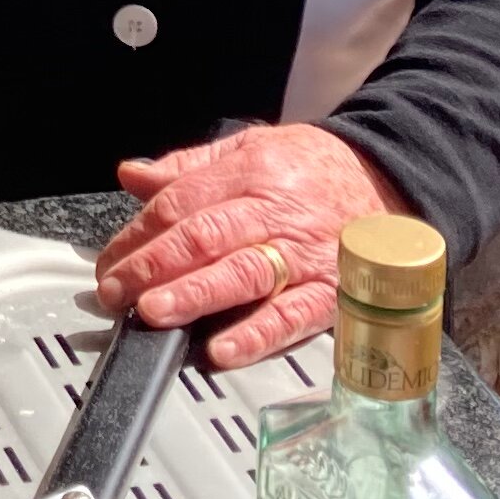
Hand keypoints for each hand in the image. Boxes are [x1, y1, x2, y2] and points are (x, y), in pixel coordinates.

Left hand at [92, 123, 407, 368]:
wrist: (390, 178)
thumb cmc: (314, 169)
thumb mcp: (251, 148)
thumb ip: (189, 168)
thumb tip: (132, 175)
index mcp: (251, 172)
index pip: (181, 202)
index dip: (138, 234)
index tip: (109, 261)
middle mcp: (275, 212)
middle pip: (206, 236)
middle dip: (154, 266)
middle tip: (117, 290)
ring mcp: (304, 254)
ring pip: (244, 274)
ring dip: (195, 296)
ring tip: (155, 312)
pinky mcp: (330, 292)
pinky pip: (291, 316)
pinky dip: (256, 335)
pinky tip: (222, 350)